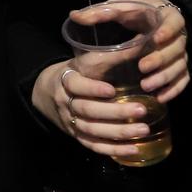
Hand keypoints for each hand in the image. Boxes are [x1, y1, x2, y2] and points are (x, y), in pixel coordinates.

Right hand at [36, 59, 157, 159]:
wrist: (47, 93)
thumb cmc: (76, 72)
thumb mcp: (86, 61)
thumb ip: (111, 55)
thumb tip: (143, 42)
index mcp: (66, 80)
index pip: (76, 85)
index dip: (92, 89)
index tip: (111, 90)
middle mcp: (66, 103)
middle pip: (88, 110)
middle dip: (115, 112)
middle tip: (141, 110)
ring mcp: (71, 122)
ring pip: (92, 130)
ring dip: (119, 132)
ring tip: (143, 130)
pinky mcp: (77, 137)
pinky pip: (94, 146)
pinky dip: (114, 149)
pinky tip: (134, 149)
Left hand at [94, 0, 188, 101]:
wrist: (147, 21)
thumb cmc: (132, 13)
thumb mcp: (117, 9)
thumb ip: (99, 12)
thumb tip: (74, 15)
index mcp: (164, 15)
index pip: (174, 21)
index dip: (168, 30)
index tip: (155, 38)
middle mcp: (176, 35)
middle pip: (177, 48)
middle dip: (161, 59)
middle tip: (142, 67)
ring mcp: (179, 53)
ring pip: (180, 66)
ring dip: (165, 77)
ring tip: (146, 86)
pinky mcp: (178, 68)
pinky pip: (183, 80)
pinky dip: (174, 90)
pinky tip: (160, 98)